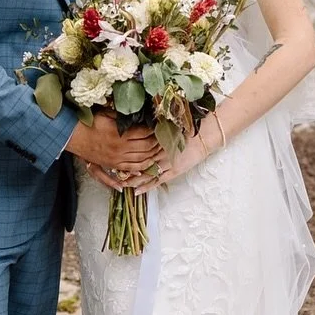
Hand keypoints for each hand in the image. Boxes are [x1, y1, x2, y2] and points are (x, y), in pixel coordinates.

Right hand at [64, 111, 160, 175]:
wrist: (75, 137)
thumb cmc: (90, 123)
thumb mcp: (107, 114)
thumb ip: (123, 115)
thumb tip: (138, 112)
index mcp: (120, 134)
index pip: (144, 132)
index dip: (153, 129)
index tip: (158, 125)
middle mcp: (121, 148)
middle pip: (146, 146)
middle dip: (157, 141)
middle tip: (163, 137)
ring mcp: (118, 158)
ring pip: (142, 159)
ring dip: (153, 154)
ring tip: (159, 148)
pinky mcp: (114, 165)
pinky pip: (132, 168)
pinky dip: (143, 167)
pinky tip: (149, 162)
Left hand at [89, 133, 213, 193]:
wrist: (203, 137)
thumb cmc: (186, 128)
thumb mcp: (166, 124)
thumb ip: (152, 127)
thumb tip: (138, 123)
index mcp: (156, 139)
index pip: (136, 147)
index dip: (124, 151)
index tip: (112, 153)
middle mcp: (159, 152)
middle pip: (138, 160)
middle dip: (125, 166)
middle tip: (111, 170)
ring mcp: (166, 163)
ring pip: (145, 173)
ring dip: (132, 179)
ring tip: (119, 183)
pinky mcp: (173, 172)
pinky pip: (157, 181)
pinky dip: (146, 186)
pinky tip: (136, 191)